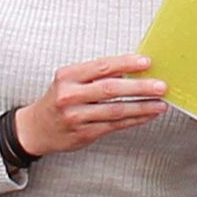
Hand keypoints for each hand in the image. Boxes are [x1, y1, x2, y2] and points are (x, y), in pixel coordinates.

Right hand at [15, 52, 169, 158]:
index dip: (126, 64)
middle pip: (110, 89)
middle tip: (161, 86)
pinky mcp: (84, 134)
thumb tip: (131, 69)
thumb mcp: (69, 80)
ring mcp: (76, 117)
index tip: (147, 62)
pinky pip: (114, 126)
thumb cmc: (58, 100)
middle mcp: (70, 96)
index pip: (102, 67)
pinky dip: (133, 120)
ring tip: (160, 103)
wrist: (36, 128)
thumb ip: (96, 75)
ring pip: (115, 111)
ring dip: (141, 107)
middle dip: (139, 87)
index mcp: (68, 76)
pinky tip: (146, 115)